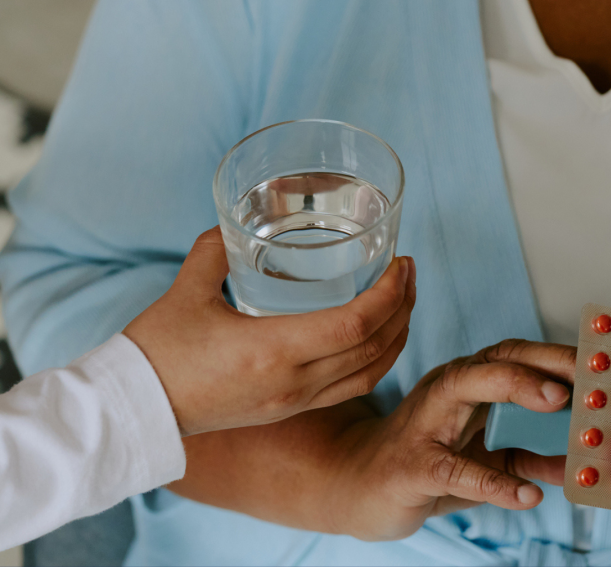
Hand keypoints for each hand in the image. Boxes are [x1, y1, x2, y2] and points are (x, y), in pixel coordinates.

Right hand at [123, 227, 415, 435]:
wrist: (136, 410)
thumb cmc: (157, 351)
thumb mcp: (187, 290)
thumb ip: (215, 250)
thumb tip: (233, 225)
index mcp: (273, 350)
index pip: (354, 325)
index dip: (389, 294)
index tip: (401, 265)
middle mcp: (294, 381)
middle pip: (374, 348)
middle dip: (403, 308)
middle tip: (409, 273)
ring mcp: (295, 400)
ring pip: (369, 373)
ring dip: (397, 337)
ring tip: (404, 302)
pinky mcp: (289, 408)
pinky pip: (351, 388)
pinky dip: (377, 361)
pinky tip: (378, 340)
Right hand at [327, 340, 573, 540]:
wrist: (363, 486)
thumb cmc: (426, 463)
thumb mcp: (487, 457)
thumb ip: (528, 453)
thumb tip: (578, 458)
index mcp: (466, 384)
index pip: (513, 356)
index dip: (554, 355)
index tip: (598, 362)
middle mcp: (445, 392)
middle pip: (493, 360)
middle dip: (539, 361)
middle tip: (583, 374)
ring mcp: (425, 424)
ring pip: (465, 390)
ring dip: (514, 390)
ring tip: (557, 403)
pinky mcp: (413, 465)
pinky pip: (454, 469)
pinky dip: (493, 481)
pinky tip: (526, 495)